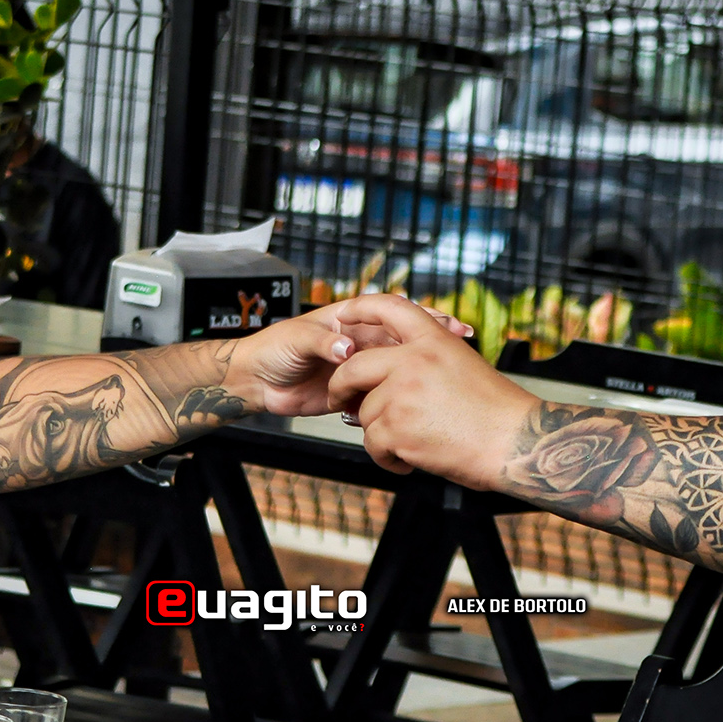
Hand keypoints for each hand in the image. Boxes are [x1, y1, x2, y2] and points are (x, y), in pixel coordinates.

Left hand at [229, 298, 472, 418]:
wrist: (258, 383)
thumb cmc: (273, 351)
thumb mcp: (297, 340)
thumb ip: (322, 343)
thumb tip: (348, 350)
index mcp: (352, 321)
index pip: (396, 314)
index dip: (425, 316)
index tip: (449, 325)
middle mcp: (361, 343)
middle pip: (406, 343)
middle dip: (436, 345)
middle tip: (464, 351)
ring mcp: (361, 370)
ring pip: (399, 372)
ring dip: (424, 375)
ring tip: (451, 381)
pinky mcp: (356, 395)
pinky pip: (383, 397)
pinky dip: (401, 401)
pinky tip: (422, 407)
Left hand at [323, 294, 537, 481]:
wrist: (515, 444)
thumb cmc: (497, 412)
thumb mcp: (464, 365)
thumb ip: (427, 360)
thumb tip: (391, 372)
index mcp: (433, 341)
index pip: (388, 307)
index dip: (360, 307)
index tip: (344, 315)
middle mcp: (413, 361)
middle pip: (353, 367)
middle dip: (340, 386)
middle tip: (340, 400)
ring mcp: (402, 395)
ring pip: (364, 413)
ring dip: (379, 432)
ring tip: (410, 442)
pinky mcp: (396, 429)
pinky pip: (372, 444)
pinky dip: (387, 457)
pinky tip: (409, 459)